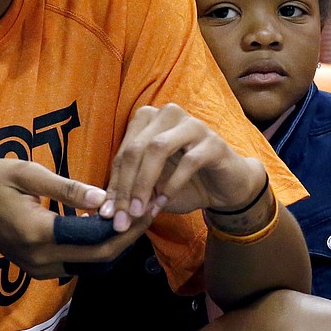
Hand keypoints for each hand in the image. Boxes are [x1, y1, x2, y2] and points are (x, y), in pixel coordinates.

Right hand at [0, 159, 150, 278]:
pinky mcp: (42, 270)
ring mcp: (41, 269)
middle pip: (101, 256)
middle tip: (156, 207)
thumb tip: (103, 197)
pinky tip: (114, 224)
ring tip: (142, 213)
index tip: (150, 201)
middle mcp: (42, 259)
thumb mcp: (25, 173)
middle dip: (132, 234)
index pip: (95, 237)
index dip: (127, 223)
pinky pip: (81, 262)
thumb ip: (66, 187)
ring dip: (119, 242)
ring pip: (93, 263)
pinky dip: (101, 246)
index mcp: (38, 233)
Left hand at [98, 103, 266, 230]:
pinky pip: (188, 161)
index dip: (114, 185)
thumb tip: (104, 212)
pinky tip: (164, 202)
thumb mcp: (151, 190)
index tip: (108, 213)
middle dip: (125, 186)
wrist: (225, 187)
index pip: (123, 153)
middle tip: (122, 216)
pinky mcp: (213, 142)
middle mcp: (168, 114)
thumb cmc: (183, 184)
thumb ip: (129, 194)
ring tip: (139, 211)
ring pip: (157, 148)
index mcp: (148, 120)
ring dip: (144, 183)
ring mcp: (192, 125)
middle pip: (136, 148)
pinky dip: (172, 185)